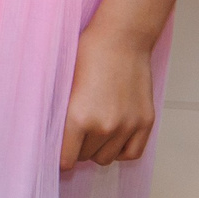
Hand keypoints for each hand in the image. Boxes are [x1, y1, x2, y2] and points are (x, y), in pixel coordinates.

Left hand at [61, 21, 157, 168]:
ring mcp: (128, 126)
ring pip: (106, 158)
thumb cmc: (87, 55)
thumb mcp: (63, 86)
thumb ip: (60, 116)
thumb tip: (53, 139)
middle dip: (77, 149)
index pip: (66, 158)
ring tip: (91, 133)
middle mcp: (105, 127)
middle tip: (73, 135)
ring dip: (97, 150)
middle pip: (85, 157)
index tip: (56, 154)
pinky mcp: (145, 122)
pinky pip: (132, 154)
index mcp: (78, 118)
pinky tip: (112, 139)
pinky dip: (120, 151)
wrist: (121, 39)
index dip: (59, 158)